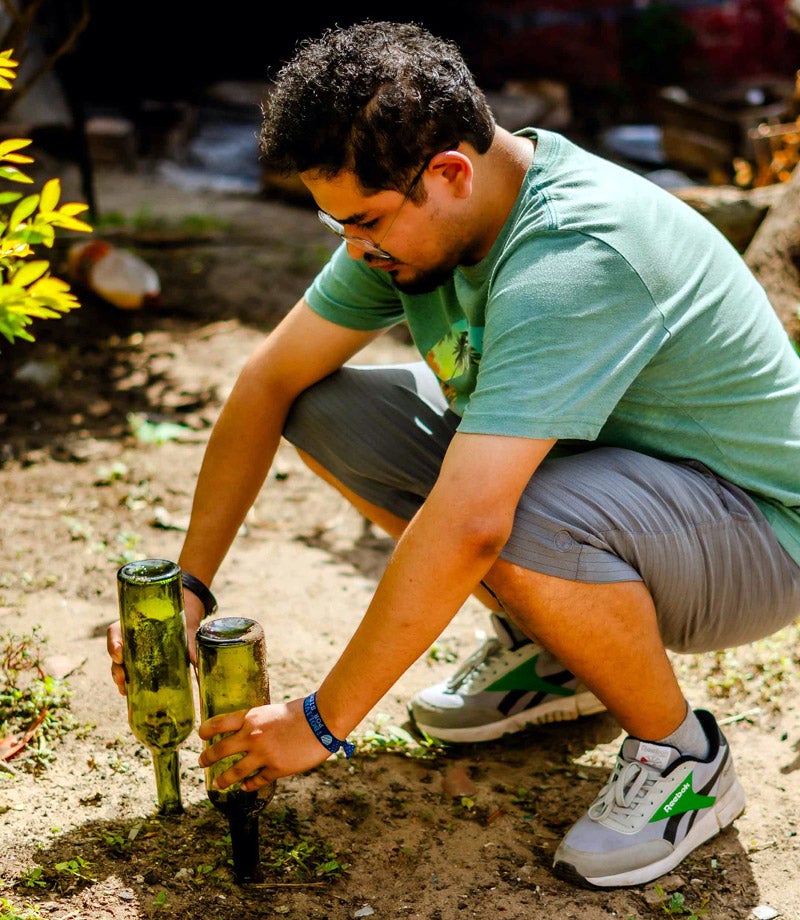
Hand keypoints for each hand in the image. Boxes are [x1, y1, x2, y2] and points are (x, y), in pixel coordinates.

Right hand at [106, 589, 206, 695]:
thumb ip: (191, 647)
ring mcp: (132, 652)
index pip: (115, 632)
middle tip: (122, 677)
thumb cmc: (181, 621)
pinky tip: (129, 695)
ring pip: (119, 666)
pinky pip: (128, 673)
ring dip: (119, 679)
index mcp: (134, 624)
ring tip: (124, 691)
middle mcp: (129, 638)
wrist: (185, 619)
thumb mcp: (184, 629)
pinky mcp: (138, 664)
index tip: (119, 653)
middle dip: (116, 668)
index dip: (114, 643)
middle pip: (115, 653)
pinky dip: (127, 685)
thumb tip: (201, 664)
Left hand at [198, 698, 331, 789]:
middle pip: (219, 750)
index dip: (206, 730)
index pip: (219, 723)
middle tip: (202, 763)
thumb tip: (249, 733)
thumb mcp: (273, 711)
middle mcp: (252, 736)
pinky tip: (246, 787)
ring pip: (234, 772)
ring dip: (223, 780)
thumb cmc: (302, 712)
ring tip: (218, 784)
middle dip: (207, 759)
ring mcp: (263, 754)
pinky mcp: (276, 769)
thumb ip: (259, 723)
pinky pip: (256, 781)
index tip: (201, 736)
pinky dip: (249, 785)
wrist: (322, 720)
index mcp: (251, 717)